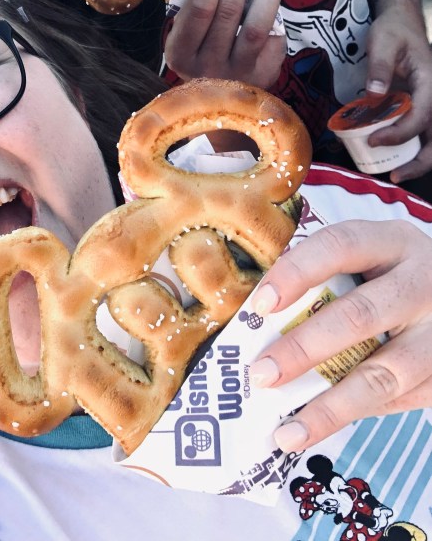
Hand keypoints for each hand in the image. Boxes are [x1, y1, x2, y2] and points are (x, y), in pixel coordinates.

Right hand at [163, 0, 285, 88]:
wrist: (214, 109)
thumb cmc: (197, 61)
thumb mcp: (184, 40)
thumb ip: (195, 10)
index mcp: (181, 52)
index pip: (200, 6)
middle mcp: (208, 65)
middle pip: (229, 10)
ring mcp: (237, 74)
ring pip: (257, 26)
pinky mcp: (263, 78)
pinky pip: (274, 42)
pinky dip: (276, 18)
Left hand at [247, 219, 431, 451]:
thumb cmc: (392, 277)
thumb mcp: (369, 258)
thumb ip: (325, 277)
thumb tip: (258, 320)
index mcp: (392, 242)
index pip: (340, 246)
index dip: (297, 273)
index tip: (260, 305)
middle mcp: (422, 283)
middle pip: (359, 315)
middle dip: (304, 348)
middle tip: (262, 374)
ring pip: (383, 374)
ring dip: (330, 406)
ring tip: (287, 431)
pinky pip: (397, 401)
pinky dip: (354, 416)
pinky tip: (318, 428)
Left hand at [362, 6, 431, 181]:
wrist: (402, 22)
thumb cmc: (394, 30)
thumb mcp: (383, 41)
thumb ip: (379, 66)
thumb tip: (374, 94)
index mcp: (429, 82)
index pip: (421, 116)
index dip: (399, 133)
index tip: (375, 140)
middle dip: (420, 161)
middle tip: (396, 175)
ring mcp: (430, 101)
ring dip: (418, 158)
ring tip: (396, 173)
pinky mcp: (421, 104)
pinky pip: (420, 129)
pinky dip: (409, 144)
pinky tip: (389, 152)